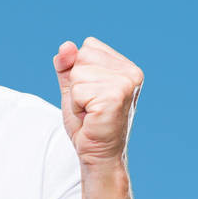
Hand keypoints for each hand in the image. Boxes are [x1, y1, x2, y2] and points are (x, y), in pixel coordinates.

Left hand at [53, 37, 143, 167]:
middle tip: (88, 105)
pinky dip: (76, 106)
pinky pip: (77, 91)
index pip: (88, 47)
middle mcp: (131, 72)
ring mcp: (125, 84)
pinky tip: (90, 116)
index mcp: (125, 66)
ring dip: (76, 97)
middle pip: (81, 58)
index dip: (78, 72)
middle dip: (76, 84)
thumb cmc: (87, 122)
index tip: (90, 94)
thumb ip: (67, 65)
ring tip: (90, 111)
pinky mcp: (115, 97)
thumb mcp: (73, 88)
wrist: (97, 153)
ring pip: (77, 75)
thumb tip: (66, 45)